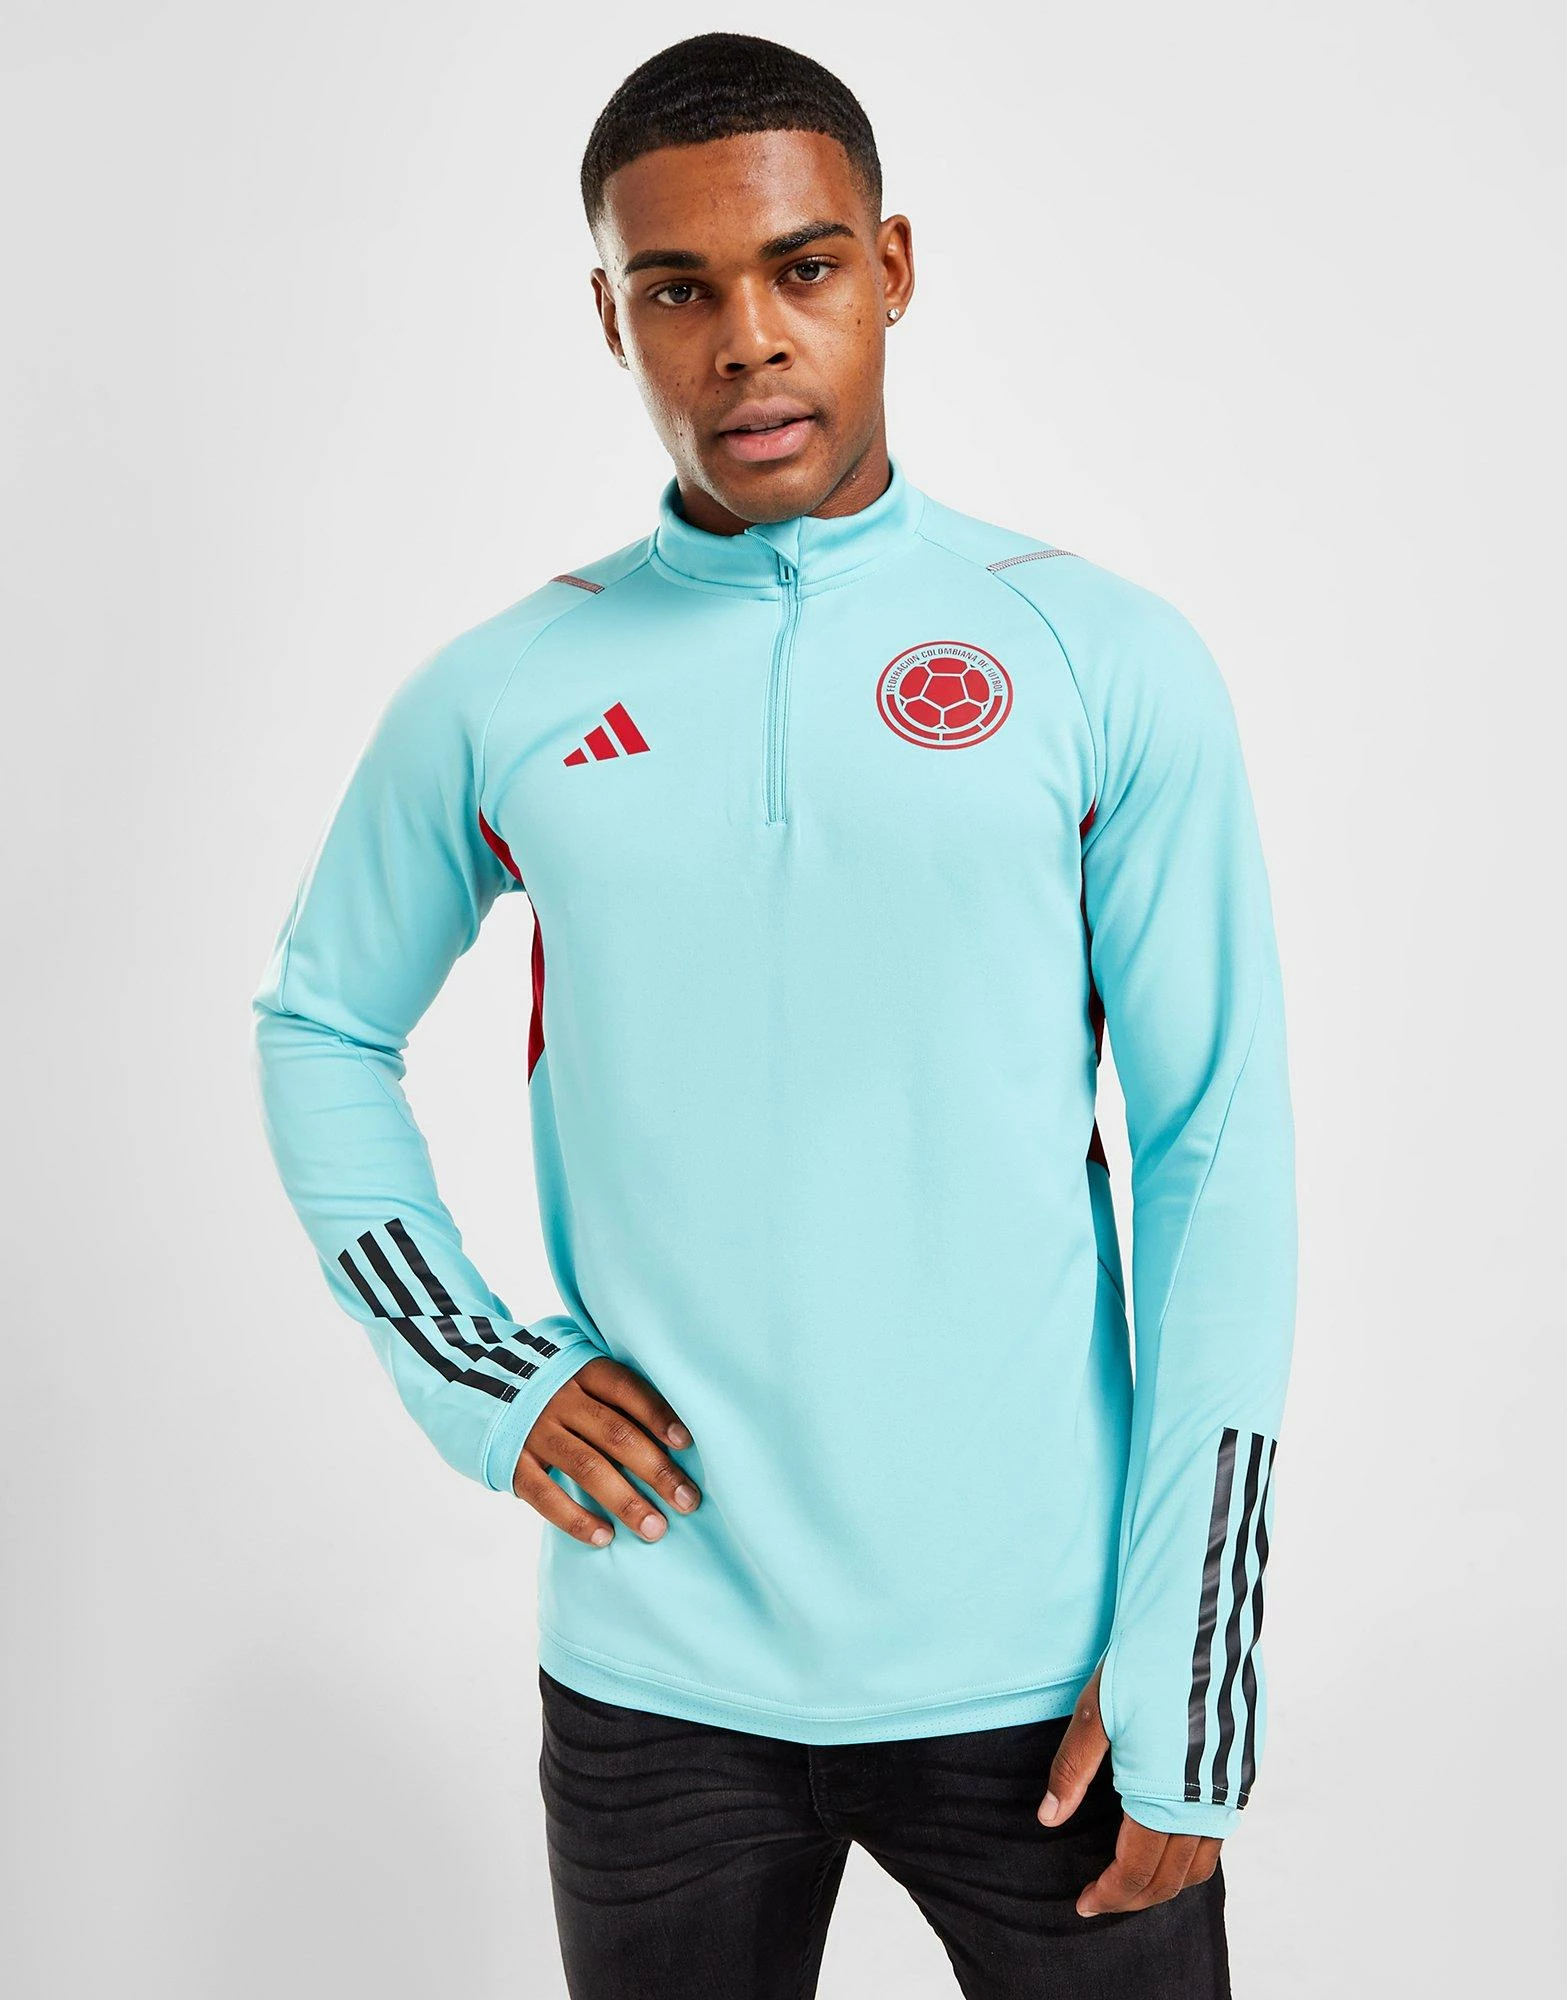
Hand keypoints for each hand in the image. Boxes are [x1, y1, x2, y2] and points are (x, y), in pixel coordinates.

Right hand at [511, 1356, 700, 1545]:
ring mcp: (534, 1430)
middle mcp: (560, 1398)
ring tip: (655, 1529)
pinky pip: (545, 1495)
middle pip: (616, 1434)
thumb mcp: (582, 1378)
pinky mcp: (511, 1461)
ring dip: (625, 1501)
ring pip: (587, 1468)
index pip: (626, 1389)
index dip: (657, 1414)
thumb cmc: (555, 1389)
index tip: (686, 1443)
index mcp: (583, 1372)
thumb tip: (676, 1441)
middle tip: (688, 1502)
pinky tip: (605, 1538)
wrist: (479, 1386)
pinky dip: (576, 1519)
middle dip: (656, 1471)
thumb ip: (617, 1400)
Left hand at [1036, 1661, 1222, 1917]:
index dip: (1108, 1895)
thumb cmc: (1143, 1662)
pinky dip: (1193, 1851)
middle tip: (1102, 1897)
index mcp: (1163, 1796)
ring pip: (1203, 1862)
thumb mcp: (1094, 1716)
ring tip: (1134, 1877)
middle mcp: (1205, 1802)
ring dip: (1167, 1880)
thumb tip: (1048, 1818)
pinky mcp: (1244, 1767)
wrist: (1199, 1618)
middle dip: (1134, 1898)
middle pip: (1171, 1879)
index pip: (1135, 1873)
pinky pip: (1222, 1831)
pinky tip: (1168, 1834)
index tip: (1083, 1903)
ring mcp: (1231, 1787)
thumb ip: (1071, 1773)